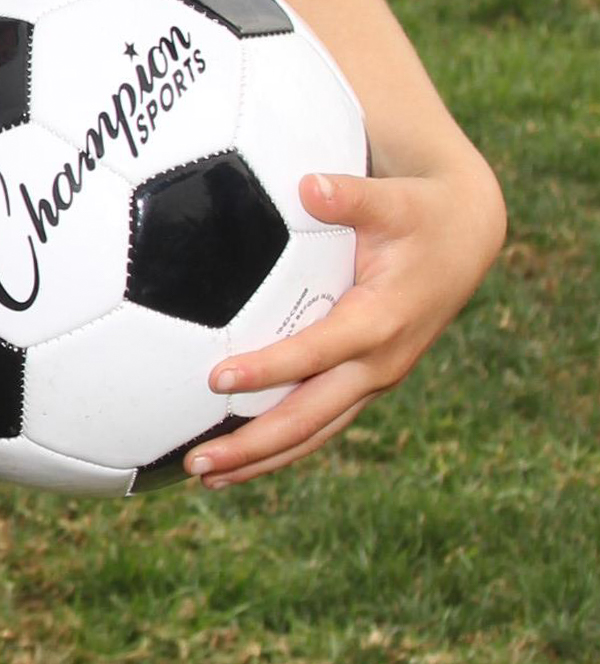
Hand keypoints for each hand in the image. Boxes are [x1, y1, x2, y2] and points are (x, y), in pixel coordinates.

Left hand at [185, 155, 505, 487]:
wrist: (465, 238)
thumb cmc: (418, 211)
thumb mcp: (391, 198)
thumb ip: (350, 195)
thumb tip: (310, 185)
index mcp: (380, 322)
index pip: (316, 354)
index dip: (269, 369)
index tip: (216, 379)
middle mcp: (379, 362)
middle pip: (311, 418)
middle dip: (255, 445)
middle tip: (198, 464)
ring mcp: (374, 379)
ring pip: (315, 432)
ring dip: (263, 459)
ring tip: (206, 478)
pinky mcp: (367, 381)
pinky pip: (321, 422)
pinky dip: (282, 444)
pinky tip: (238, 458)